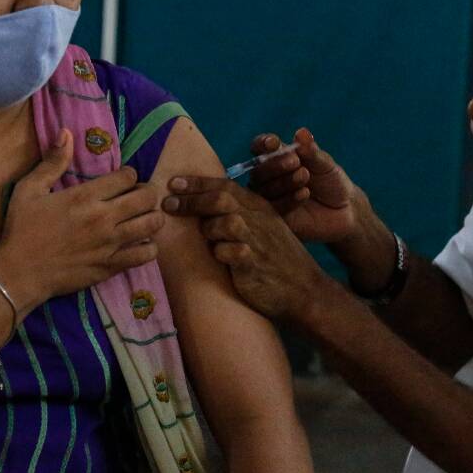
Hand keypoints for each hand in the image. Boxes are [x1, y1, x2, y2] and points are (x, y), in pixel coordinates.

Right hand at [0, 129, 165, 313]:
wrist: (18, 273)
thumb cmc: (21, 230)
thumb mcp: (29, 189)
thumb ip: (52, 162)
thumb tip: (66, 133)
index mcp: (85, 196)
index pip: (127, 176)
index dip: (129, 175)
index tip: (123, 180)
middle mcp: (103, 217)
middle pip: (147, 197)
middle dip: (148, 192)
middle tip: (139, 196)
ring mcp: (110, 243)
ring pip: (152, 223)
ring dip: (153, 217)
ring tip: (144, 217)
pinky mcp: (112, 266)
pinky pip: (146, 254)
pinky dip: (149, 247)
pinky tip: (139, 243)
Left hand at [162, 176, 325, 320]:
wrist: (304, 289)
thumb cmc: (276, 259)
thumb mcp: (262, 228)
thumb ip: (237, 214)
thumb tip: (199, 205)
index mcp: (258, 207)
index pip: (225, 185)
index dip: (197, 182)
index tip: (172, 182)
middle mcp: (258, 220)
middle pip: (221, 199)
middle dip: (191, 199)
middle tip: (168, 204)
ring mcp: (258, 242)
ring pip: (226, 222)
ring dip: (209, 229)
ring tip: (207, 239)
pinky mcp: (256, 266)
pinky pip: (233, 253)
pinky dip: (221, 253)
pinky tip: (220, 258)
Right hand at [247, 128, 358, 244]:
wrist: (345, 209)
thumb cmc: (331, 181)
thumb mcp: (324, 164)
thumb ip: (311, 151)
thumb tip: (301, 133)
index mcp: (276, 158)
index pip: (259, 148)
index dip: (262, 144)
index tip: (274, 143)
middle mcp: (268, 178)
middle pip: (258, 171)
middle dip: (275, 165)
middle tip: (296, 162)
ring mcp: (270, 199)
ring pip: (265, 190)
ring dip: (283, 182)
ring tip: (305, 176)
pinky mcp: (276, 218)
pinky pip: (274, 209)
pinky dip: (288, 199)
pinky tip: (304, 193)